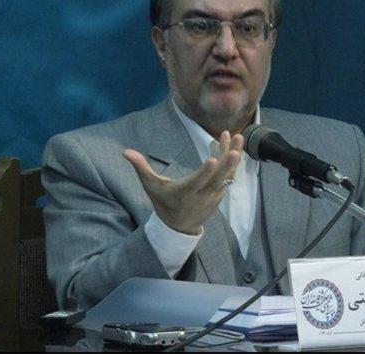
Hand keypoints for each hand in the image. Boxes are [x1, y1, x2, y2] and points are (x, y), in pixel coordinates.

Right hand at [123, 131, 242, 234]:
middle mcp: (201, 195)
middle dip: (227, 162)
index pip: (197, 182)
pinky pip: (229, 177)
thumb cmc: (163, 203)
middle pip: (218, 179)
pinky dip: (232, 163)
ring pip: (227, 176)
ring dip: (234, 158)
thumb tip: (125, 152)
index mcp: (184, 193)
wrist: (179, 227)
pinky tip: (234, 145)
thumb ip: (141, 167)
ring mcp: (213, 196)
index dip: (206, 172)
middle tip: (236, 147)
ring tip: (239, 137)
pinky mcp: (220, 194)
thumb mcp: (150, 187)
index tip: (213, 159)